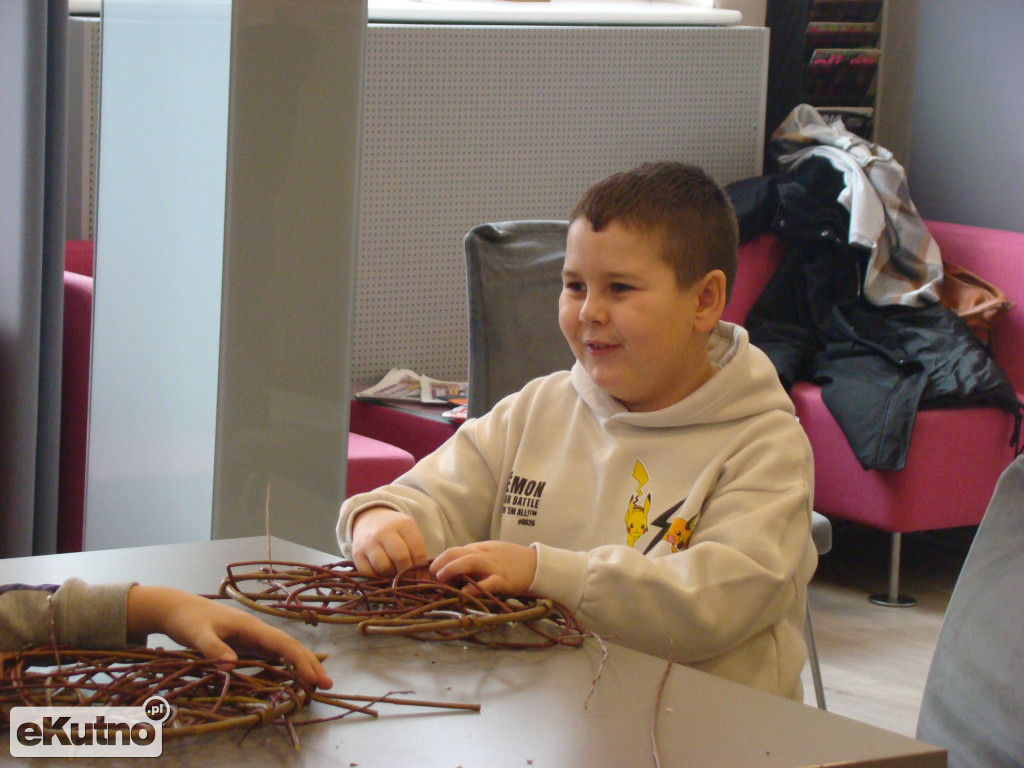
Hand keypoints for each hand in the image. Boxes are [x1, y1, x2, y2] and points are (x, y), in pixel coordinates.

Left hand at [126, 586, 331, 688]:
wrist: (176, 608)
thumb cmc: (187, 619)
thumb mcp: (196, 634)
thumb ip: (213, 648)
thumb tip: (233, 665)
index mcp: (250, 626)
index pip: (283, 643)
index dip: (300, 660)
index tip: (314, 677)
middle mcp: (256, 631)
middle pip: (290, 646)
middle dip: (309, 663)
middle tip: (327, 684)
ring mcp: (252, 637)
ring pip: (283, 650)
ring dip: (301, 665)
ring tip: (316, 683)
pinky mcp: (245, 644)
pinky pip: (271, 655)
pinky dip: (286, 665)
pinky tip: (292, 676)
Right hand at [350, 507, 427, 577]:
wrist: (370, 519)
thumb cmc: (396, 531)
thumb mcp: (410, 533)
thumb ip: (417, 553)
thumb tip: (423, 579)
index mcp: (403, 524)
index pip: (417, 551)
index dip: (421, 568)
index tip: (422, 578)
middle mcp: (384, 531)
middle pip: (400, 558)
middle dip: (407, 573)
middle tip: (409, 578)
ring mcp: (368, 542)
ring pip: (384, 567)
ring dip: (391, 575)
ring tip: (394, 574)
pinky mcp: (356, 554)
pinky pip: (369, 573)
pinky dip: (378, 578)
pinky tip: (382, 574)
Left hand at [429, 541, 536, 596]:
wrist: (536, 564)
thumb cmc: (510, 560)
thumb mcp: (489, 554)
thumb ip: (471, 560)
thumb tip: (449, 573)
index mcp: (478, 549)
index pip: (454, 551)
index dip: (440, 561)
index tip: (431, 573)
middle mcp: (483, 555)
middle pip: (457, 552)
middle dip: (441, 562)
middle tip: (431, 575)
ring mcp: (493, 567)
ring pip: (470, 561)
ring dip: (453, 568)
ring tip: (441, 577)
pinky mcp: (503, 580)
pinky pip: (488, 583)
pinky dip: (476, 587)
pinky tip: (465, 593)